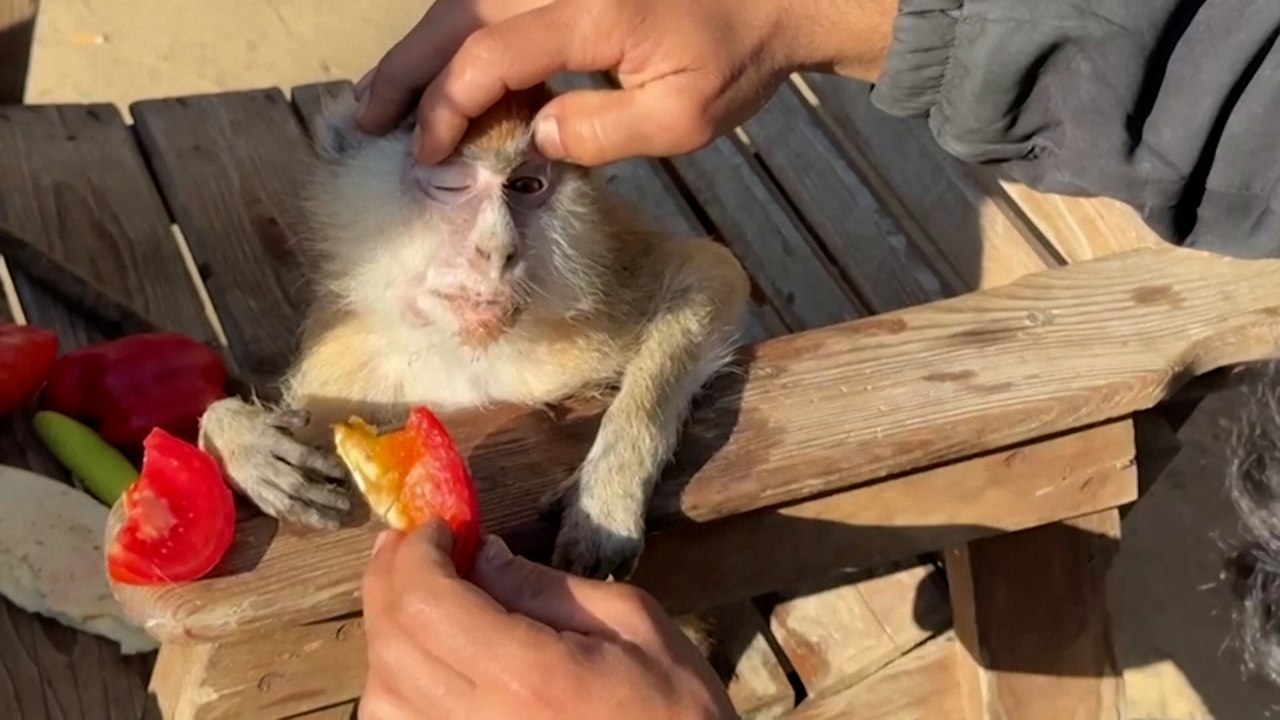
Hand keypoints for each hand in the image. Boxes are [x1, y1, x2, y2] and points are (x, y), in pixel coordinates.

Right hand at [354, 0, 896, 166]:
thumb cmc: (737, 56)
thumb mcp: (684, 118)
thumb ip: (604, 132)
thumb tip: (535, 137)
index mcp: (589, 12)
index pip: (488, 57)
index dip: (446, 108)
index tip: (426, 155)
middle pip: (455, 16)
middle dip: (404, 70)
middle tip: (363, 118)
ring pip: (465, 3)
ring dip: (422, 51)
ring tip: (386, 99)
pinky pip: (494, 4)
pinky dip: (461, 39)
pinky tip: (449, 78)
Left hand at [359, 520, 736, 719]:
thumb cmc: (675, 709)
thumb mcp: (632, 623)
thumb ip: (545, 586)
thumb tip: (479, 554)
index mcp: (525, 675)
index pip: (424, 600)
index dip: (416, 550)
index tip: (439, 523)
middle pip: (389, 643)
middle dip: (389, 579)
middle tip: (411, 544)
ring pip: (378, 699)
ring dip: (385, 640)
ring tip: (417, 602)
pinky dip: (394, 692)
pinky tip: (422, 665)